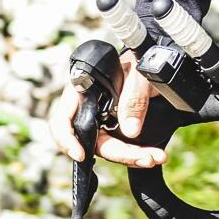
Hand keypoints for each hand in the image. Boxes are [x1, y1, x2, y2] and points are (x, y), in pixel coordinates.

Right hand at [48, 47, 166, 168]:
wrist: (153, 63)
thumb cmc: (140, 60)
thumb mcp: (140, 73)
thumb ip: (134, 97)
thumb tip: (130, 131)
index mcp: (83, 89)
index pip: (62, 119)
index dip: (66, 139)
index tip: (80, 155)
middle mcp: (87, 109)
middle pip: (90, 141)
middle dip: (118, 153)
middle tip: (146, 158)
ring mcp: (100, 121)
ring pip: (107, 148)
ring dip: (131, 156)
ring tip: (156, 157)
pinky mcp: (113, 129)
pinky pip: (119, 147)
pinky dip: (136, 154)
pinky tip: (154, 155)